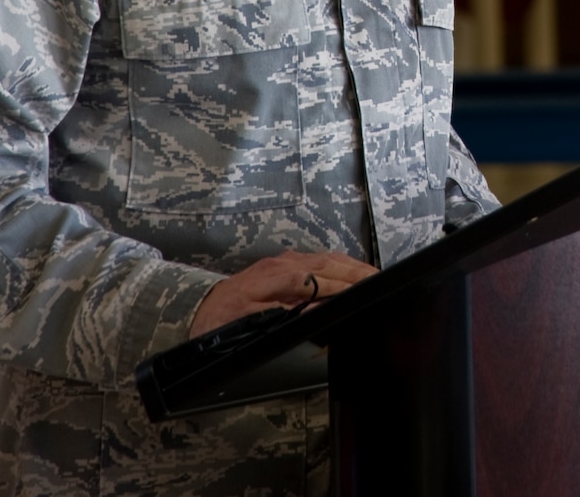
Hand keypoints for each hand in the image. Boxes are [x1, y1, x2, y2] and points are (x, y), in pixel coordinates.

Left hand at [188, 250, 378, 337]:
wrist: (198, 307)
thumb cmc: (222, 318)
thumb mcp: (248, 322)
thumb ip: (282, 314)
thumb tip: (312, 309)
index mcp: (277, 276)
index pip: (320, 278)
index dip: (344, 285)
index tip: (364, 290)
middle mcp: (284, 263)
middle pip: (330, 263)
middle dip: (357, 272)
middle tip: (381, 280)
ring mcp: (285, 261)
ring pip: (327, 258)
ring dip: (352, 266)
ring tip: (374, 275)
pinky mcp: (285, 264)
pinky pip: (319, 259)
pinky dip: (340, 263)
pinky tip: (350, 270)